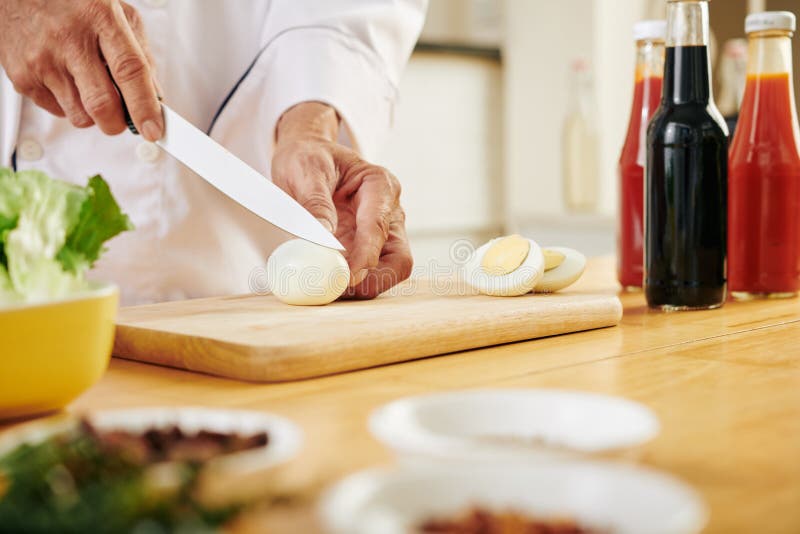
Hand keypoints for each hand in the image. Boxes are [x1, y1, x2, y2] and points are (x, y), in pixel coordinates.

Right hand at [0, 0, 162, 140]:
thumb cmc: (72, 4)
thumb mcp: (116, 14)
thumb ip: (141, 55)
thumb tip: (156, 99)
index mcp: (101, 18)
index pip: (130, 71)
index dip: (145, 107)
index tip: (154, 131)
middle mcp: (70, 39)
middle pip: (103, 104)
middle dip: (118, 123)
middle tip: (122, 118)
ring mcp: (43, 59)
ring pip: (81, 116)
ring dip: (93, 114)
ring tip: (89, 86)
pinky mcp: (23, 77)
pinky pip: (58, 112)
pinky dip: (69, 105)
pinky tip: (66, 80)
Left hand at [272, 102, 412, 298]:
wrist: (305, 155)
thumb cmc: (309, 157)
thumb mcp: (306, 170)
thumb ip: (316, 204)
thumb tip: (323, 241)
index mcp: (380, 185)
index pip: (379, 226)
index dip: (367, 255)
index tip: (349, 276)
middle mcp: (388, 211)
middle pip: (399, 257)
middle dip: (375, 279)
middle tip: (342, 291)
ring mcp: (381, 233)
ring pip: (388, 270)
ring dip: (364, 286)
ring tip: (329, 290)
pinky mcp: (366, 248)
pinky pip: (369, 273)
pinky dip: (352, 284)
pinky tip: (328, 285)